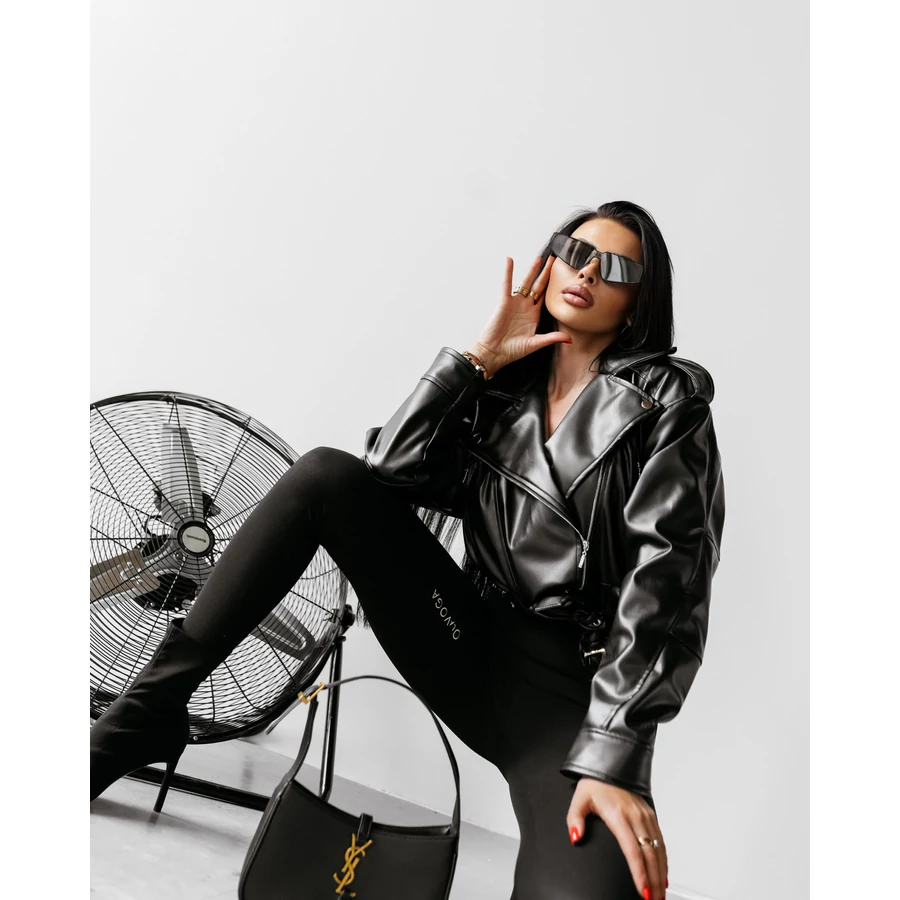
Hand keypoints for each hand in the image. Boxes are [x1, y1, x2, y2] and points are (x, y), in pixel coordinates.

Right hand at [467, 254, 570, 377]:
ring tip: (539, 258)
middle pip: (538, 286)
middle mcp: (525, 307)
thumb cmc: (512, 350)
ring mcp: (515, 303)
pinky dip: (508, 272)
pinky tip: (509, 260)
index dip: (554, 285)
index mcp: (534, 315)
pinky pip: (506, 284)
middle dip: (546, 273)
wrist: (494, 352)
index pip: (546, 296)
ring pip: (525, 282)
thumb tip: (570, 339)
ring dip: (532, 270)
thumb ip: (552, 338)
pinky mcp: (504, 302)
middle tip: (554, 260)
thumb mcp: (535, 344)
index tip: (562, 275)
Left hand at [566, 777, 668, 899]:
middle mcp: (636, 817)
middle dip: (654, 881)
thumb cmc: (595, 782)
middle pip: (649, 855)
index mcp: (619, 815)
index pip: (632, 851)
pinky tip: (663, 874)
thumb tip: (575, 837)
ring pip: (658, 850)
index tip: (643, 891)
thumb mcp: (580, 799)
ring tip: (660, 894)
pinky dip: (664, 860)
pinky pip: (661, 841)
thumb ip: (575, 819)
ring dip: (661, 874)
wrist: (611, 763)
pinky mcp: (650, 815)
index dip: (639, 873)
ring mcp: (646, 816)